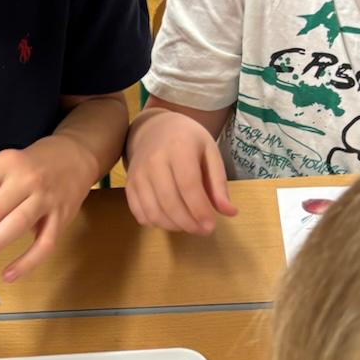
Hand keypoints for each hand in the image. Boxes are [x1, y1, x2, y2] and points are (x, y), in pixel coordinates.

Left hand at [0, 137, 94, 282]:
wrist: (75, 156)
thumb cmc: (31, 165)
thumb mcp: (1, 168)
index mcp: (5, 164)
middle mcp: (26, 180)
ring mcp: (46, 199)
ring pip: (14, 226)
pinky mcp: (63, 217)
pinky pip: (44, 245)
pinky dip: (26, 263)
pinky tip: (7, 276)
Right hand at [125, 110, 237, 233]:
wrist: (154, 129)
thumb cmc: (188, 141)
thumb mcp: (210, 153)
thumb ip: (219, 183)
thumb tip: (230, 213)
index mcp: (179, 148)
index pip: (188, 185)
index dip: (200, 210)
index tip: (211, 226)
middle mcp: (154, 161)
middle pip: (170, 202)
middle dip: (189, 223)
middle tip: (203, 230)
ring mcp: (138, 174)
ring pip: (153, 212)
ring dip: (174, 226)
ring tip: (189, 225)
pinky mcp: (129, 185)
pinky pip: (140, 214)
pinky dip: (156, 223)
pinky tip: (171, 219)